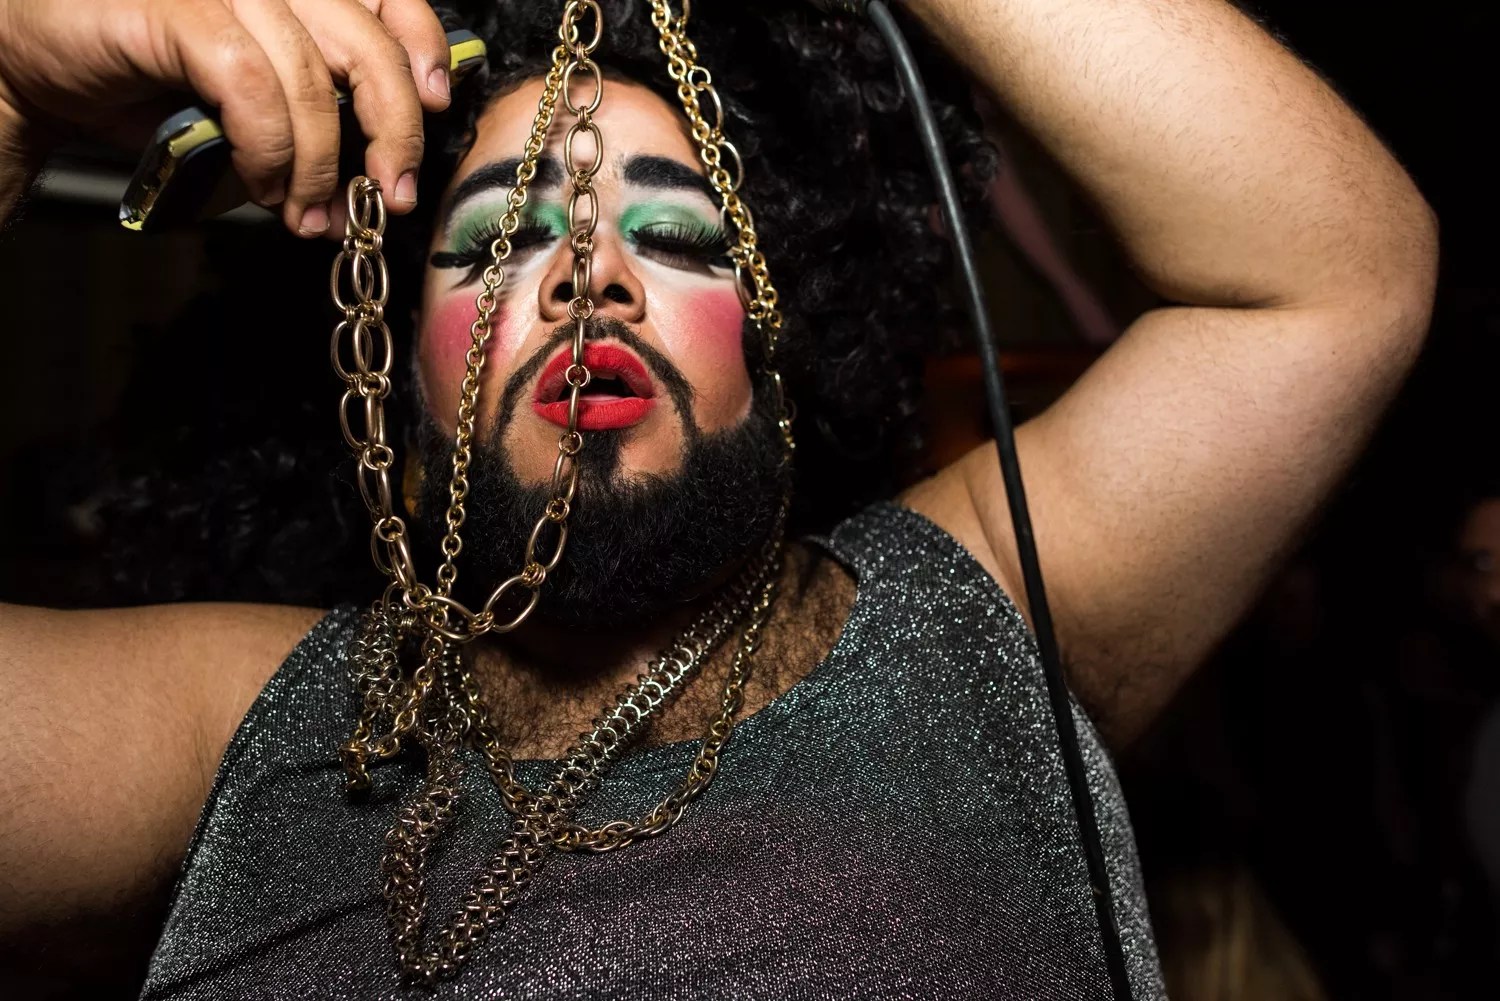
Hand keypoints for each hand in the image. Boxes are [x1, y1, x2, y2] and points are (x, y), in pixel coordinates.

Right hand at [0, 0, 451, 235]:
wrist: (31, 67)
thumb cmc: (146, 80)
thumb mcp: (254, 92)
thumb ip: (317, 104)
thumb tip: (384, 163)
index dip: (420, 44)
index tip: (434, 104)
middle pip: (363, 40)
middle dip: (391, 128)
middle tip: (387, 195)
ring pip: (309, 74)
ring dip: (320, 162)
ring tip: (307, 214)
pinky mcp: (172, 7)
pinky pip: (251, 87)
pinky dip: (270, 149)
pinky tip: (266, 187)